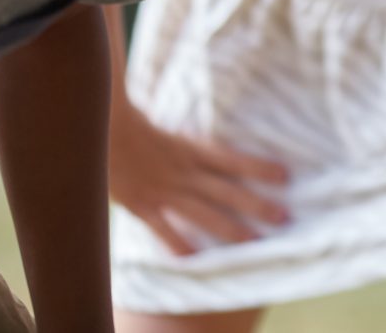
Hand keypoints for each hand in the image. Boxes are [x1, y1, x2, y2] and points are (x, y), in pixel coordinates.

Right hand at [108, 103, 289, 255]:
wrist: (98, 131)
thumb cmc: (132, 126)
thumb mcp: (173, 133)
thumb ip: (191, 143)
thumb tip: (208, 145)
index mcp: (192, 149)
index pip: (234, 160)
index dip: (260, 168)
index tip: (286, 176)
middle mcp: (185, 172)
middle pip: (228, 191)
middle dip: (257, 205)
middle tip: (285, 217)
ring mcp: (164, 190)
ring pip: (204, 213)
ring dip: (231, 229)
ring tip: (255, 243)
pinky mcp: (142, 205)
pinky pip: (163, 228)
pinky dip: (178, 243)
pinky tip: (194, 259)